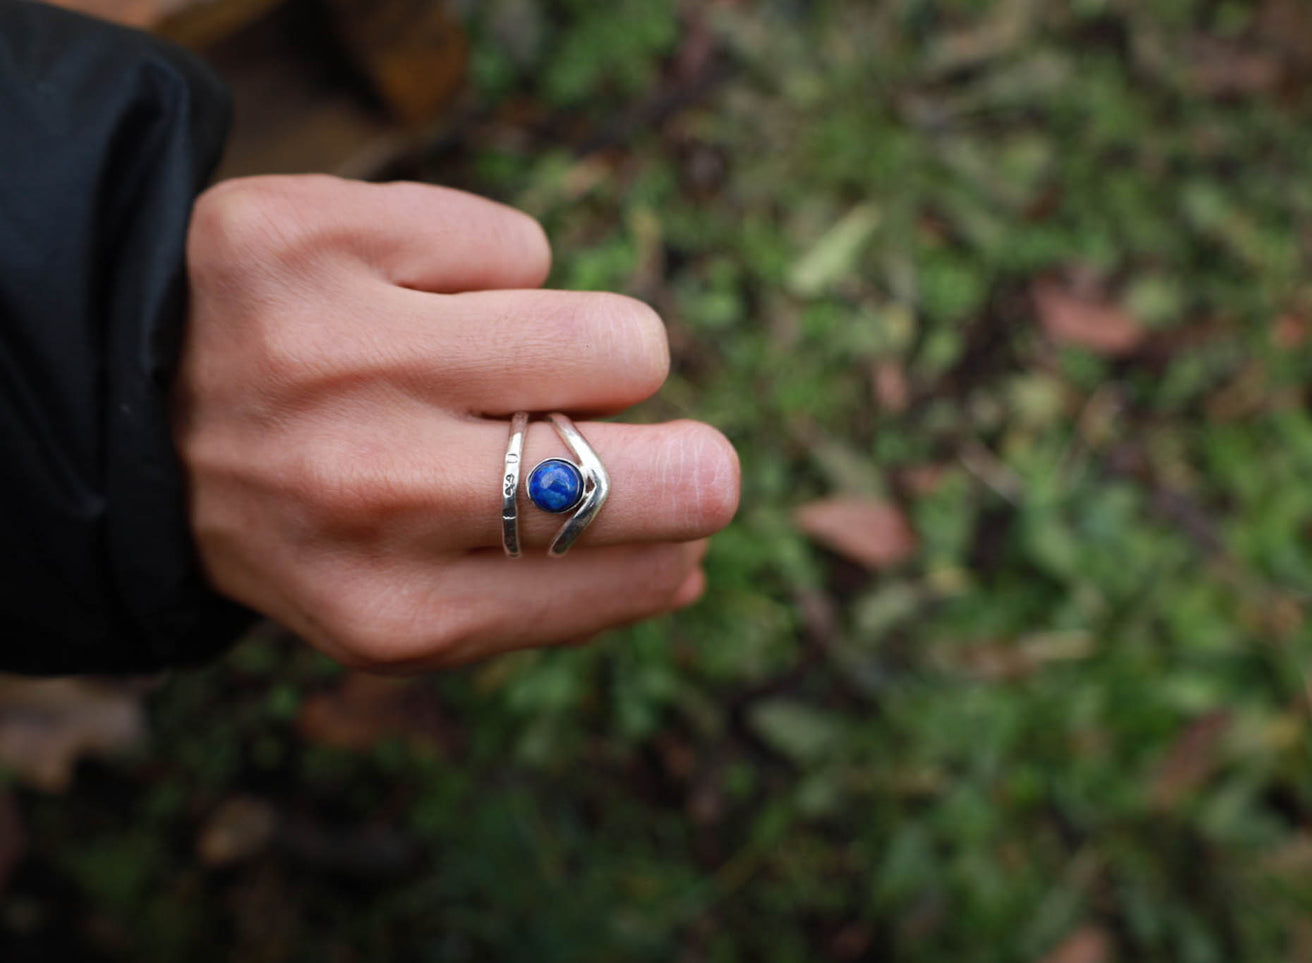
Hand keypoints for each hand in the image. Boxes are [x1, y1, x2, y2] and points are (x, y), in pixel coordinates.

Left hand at [174, 175, 739, 670]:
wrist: (121, 403)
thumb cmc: (303, 510)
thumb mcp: (396, 606)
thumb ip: (543, 603)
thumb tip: (692, 563)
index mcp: (394, 611)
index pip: (638, 573)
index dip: (676, 541)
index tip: (667, 525)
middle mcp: (366, 487)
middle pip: (662, 466)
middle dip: (695, 461)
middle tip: (676, 449)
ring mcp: (337, 353)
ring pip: (614, 338)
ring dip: (590, 354)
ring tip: (508, 365)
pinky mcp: (313, 234)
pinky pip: (518, 245)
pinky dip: (490, 275)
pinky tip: (414, 299)